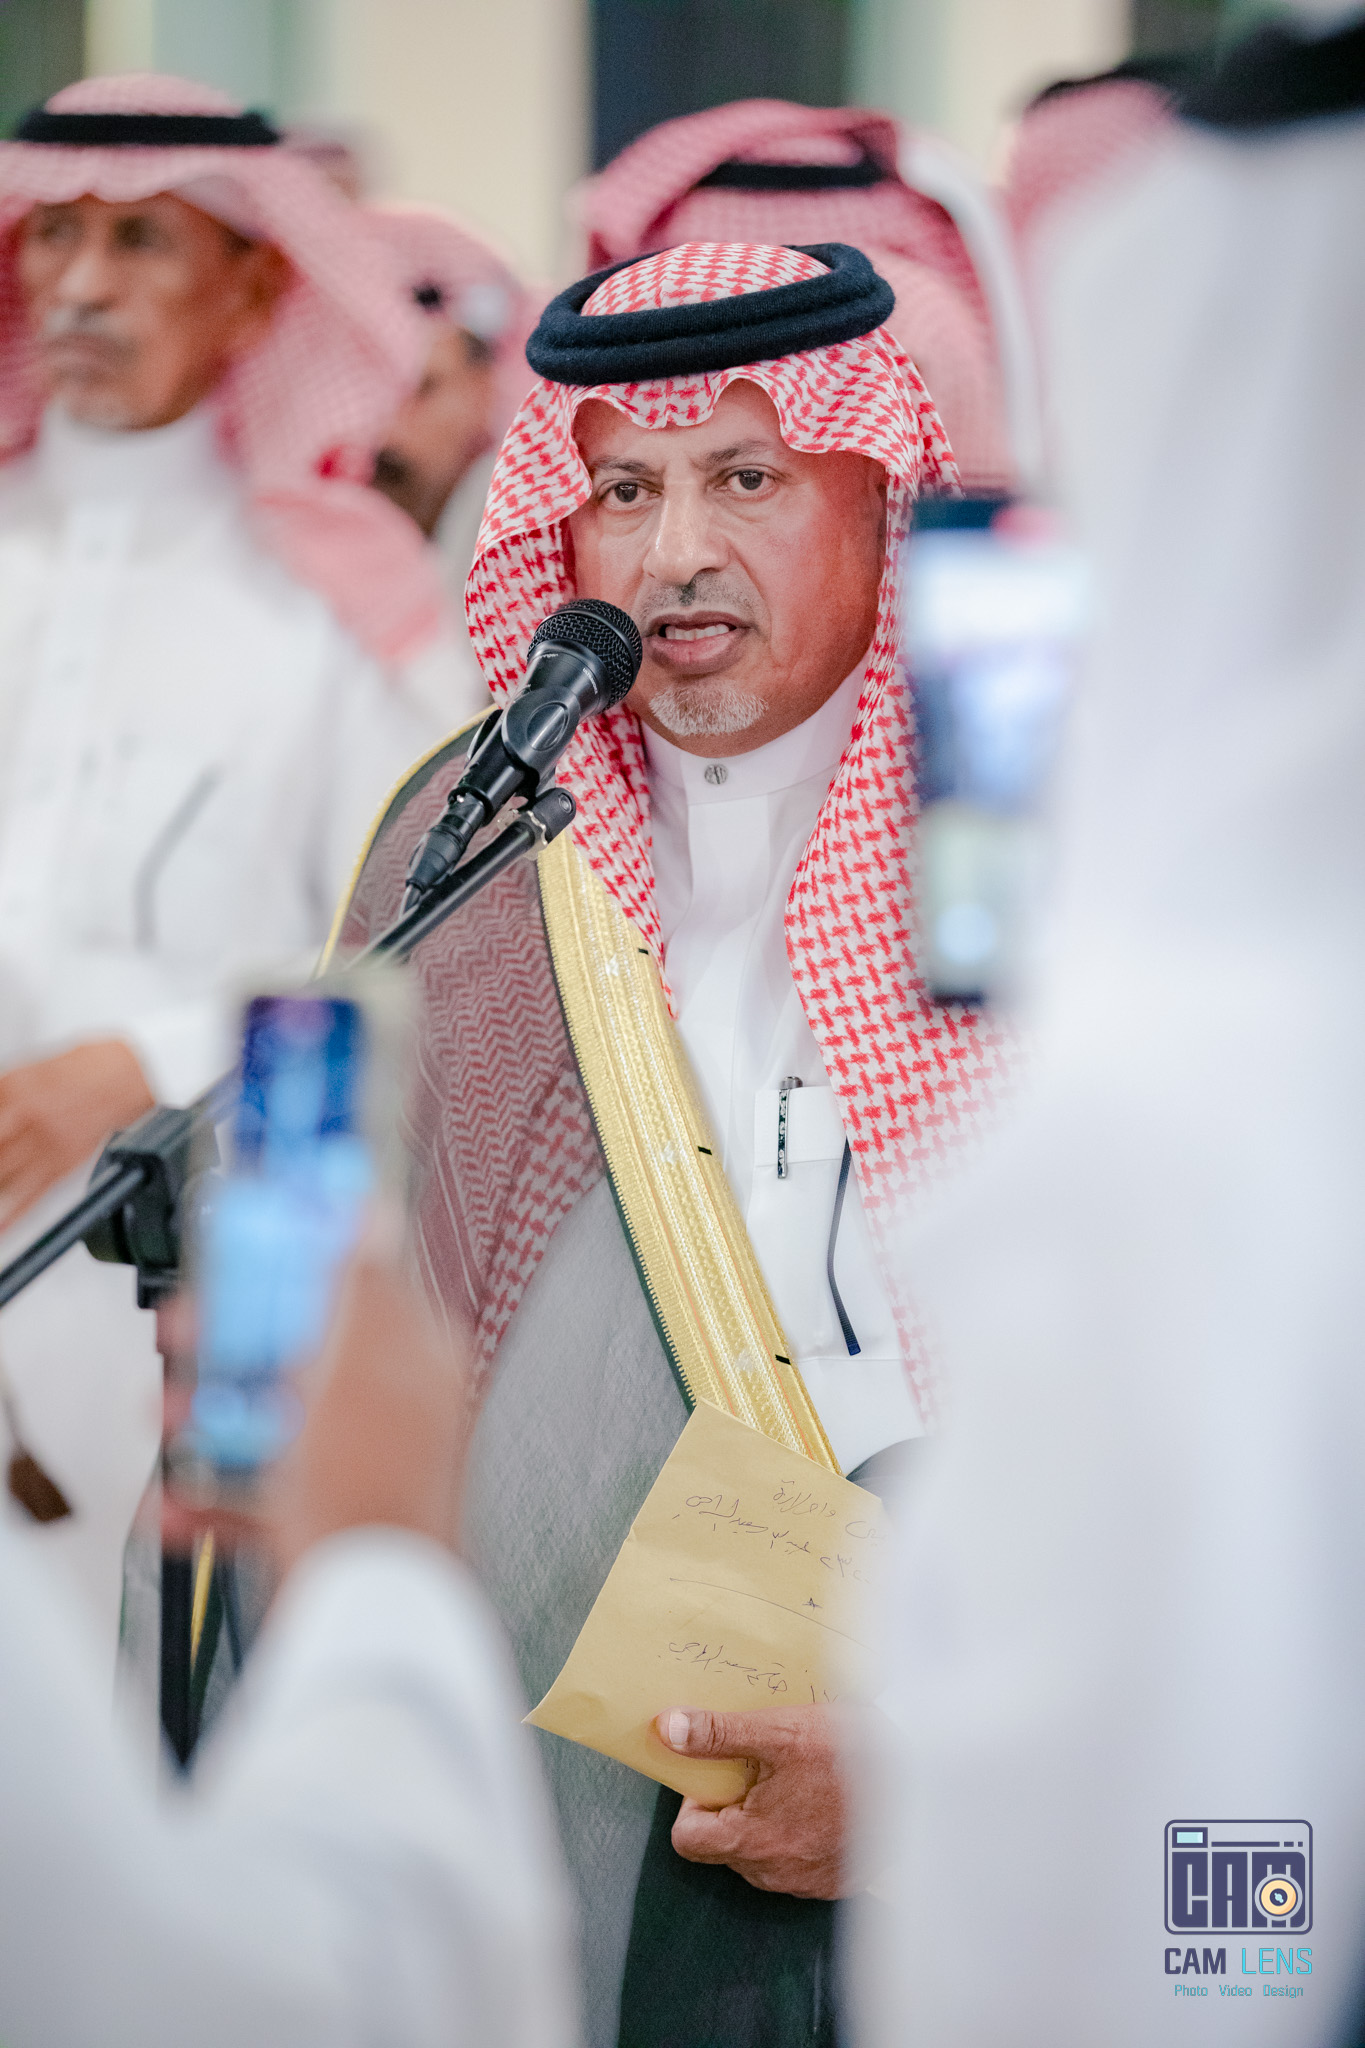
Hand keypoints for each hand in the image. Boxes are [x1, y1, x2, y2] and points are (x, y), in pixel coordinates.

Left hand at [0, 1040, 153, 1228]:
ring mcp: (47, 1143)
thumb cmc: (89, 1066)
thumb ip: (5, 1090)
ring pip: (2, 1176)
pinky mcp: (64, 1164)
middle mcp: (29, 1117)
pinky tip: (2, 1227)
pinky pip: (31, 1194)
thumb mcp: (32, 1068)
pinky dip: (13, 1214)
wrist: (132, 1075)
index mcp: (16, 1087)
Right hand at [161, 1258, 470, 1583]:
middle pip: (306, 1353)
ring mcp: (361, 1466)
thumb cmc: (372, 1488)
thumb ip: (362, 1286)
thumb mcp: (357, 1365)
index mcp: (418, 1356)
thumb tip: (372, 1213)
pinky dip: (217, 1498)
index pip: (358, 1284)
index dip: (299, 1268)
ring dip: (212, 1418)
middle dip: (236, 1344)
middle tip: (189, 1335)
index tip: (248, 1259)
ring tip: (169, 1418)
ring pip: (278, 1422)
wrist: (361, 1610)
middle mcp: (396, 1407)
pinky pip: (264, 1496)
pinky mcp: (328, 1522)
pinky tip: (182, 1503)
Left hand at [655, 1703, 857, 1897]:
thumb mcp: (780, 1733)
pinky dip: (799, 1833)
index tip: (719, 1775)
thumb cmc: (852, 1760)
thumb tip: (669, 1730)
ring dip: (768, 1819)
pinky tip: (821, 1802)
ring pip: (760, 1854)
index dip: (694, 1803)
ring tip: (797, 1780)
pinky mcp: (833, 1881)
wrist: (922, 1790)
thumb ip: (719, 1734)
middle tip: (762, 1769)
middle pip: (723, 1844)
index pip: (686, 1838)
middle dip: (733, 1806)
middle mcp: (772, 1871)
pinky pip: (796, 1861)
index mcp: (750, 1840)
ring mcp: (804, 1881)